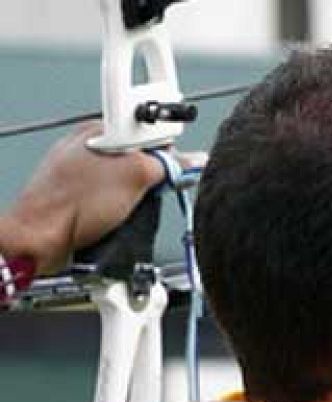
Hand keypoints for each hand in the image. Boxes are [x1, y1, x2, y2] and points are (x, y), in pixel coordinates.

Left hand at [0, 125, 166, 271]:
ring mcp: (82, 176)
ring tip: (127, 212)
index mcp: (98, 132)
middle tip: (147, 194)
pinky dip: (121, 215)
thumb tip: (190, 161)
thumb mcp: (134, 176)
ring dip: (136, 202)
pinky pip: (114, 203)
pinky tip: (115, 221)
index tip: (174, 169)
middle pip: (140, 161)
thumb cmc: (69, 203)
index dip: (167, 153)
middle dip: (151, 181)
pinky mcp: (80, 200)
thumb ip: (166, 164)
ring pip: (128, 186)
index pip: (148, 133)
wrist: (40, 238)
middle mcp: (88, 151)